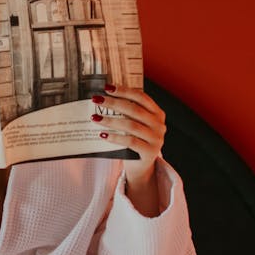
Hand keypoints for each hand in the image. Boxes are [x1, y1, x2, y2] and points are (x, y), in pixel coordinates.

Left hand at [91, 86, 165, 211]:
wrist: (141, 167)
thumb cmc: (135, 141)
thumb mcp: (135, 125)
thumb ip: (127, 113)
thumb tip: (103, 98)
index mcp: (157, 113)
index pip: (141, 97)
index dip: (124, 91)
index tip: (107, 87)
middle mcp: (159, 125)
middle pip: (134, 110)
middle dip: (113, 103)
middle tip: (96, 100)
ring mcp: (156, 139)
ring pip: (131, 125)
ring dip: (111, 120)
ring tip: (95, 118)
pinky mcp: (150, 152)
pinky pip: (130, 142)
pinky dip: (115, 137)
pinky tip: (102, 135)